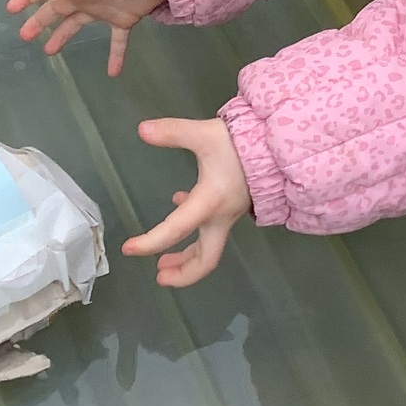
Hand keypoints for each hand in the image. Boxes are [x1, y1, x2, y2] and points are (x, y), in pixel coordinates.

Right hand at [7, 0, 164, 76]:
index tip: (12, 8)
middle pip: (57, 8)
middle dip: (39, 20)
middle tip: (24, 36)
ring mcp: (105, 9)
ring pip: (77, 23)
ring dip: (63, 35)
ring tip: (49, 51)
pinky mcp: (124, 19)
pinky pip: (116, 41)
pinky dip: (114, 55)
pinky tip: (113, 72)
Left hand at [122, 116, 250, 286]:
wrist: (276, 144)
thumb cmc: (241, 143)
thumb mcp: (204, 133)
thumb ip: (173, 131)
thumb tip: (143, 129)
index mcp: (208, 203)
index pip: (176, 230)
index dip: (151, 243)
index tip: (128, 249)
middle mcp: (220, 216)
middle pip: (206, 260)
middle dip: (183, 273)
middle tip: (159, 276)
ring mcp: (229, 214)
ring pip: (209, 247)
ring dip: (188, 256)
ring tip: (165, 259)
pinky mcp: (232, 205)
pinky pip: (212, 227)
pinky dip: (195, 228)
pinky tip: (180, 201)